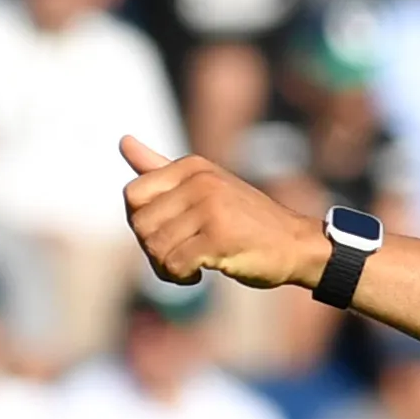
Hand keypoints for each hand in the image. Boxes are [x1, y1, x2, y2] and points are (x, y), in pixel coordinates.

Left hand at [118, 135, 323, 290]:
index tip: (168, 234)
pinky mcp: (219, 237)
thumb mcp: (204, 186)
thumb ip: (160, 168)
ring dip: (167, 268)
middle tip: (179, 256)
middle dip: (153, 249)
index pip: (133, 195)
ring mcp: (210, 208)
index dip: (142, 224)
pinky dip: (181, 278)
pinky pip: (174, 264)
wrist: (296, 245)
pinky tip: (199, 275)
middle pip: (140, 224)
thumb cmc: (247, 221)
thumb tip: (123, 140)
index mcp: (191, 166)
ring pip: (155, 247)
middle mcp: (199, 181)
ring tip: (190, 267)